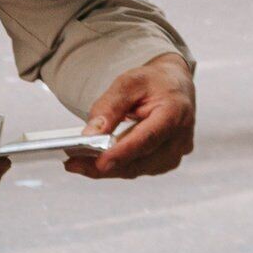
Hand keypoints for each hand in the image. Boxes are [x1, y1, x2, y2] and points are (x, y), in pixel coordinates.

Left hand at [71, 54, 196, 177]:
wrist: (173, 86)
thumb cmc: (154, 82)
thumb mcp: (129, 82)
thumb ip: (110, 106)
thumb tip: (91, 134)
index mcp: (175, 112)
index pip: (148, 138)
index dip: (123, 152)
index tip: (99, 163)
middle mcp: (179, 138)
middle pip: (139, 160)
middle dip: (104, 165)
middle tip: (73, 163)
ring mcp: (175, 153)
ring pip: (136, 169)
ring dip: (107, 169)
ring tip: (78, 162)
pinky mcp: (167, 162)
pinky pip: (138, 170)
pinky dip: (117, 167)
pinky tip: (97, 162)